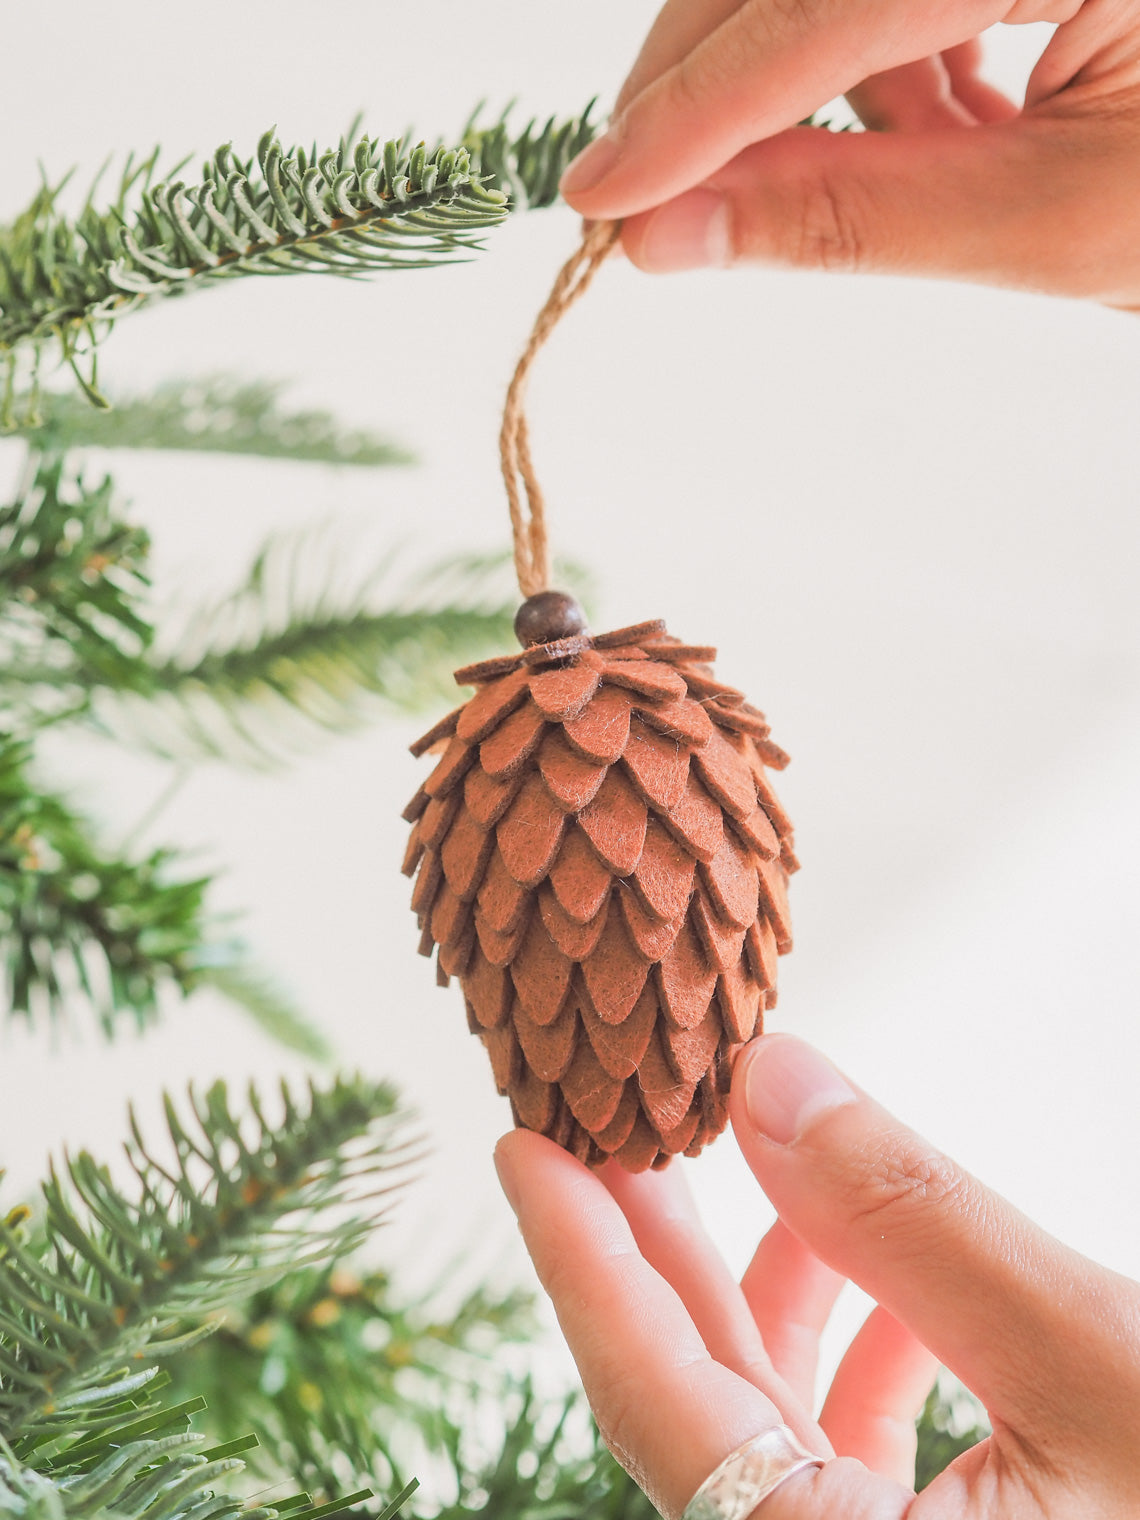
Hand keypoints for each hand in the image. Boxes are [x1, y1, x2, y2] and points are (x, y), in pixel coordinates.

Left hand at [495, 1034, 1139, 1517]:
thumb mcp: (1093, 1366)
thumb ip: (917, 1227)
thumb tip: (768, 1079)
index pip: (656, 1402)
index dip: (582, 1258)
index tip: (525, 1141)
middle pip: (693, 1397)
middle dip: (653, 1247)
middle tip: (607, 1117)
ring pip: (764, 1418)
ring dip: (757, 1285)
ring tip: (737, 1159)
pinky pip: (838, 1452)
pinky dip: (844, 1348)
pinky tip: (866, 1276)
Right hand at [559, 0, 1139, 306]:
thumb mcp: (1062, 219)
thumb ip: (854, 219)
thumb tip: (669, 235)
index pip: (826, 0)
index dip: (696, 109)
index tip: (599, 200)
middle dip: (719, 78)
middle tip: (663, 202)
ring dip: (809, 70)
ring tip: (930, 160)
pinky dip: (881, 44)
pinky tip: (960, 110)